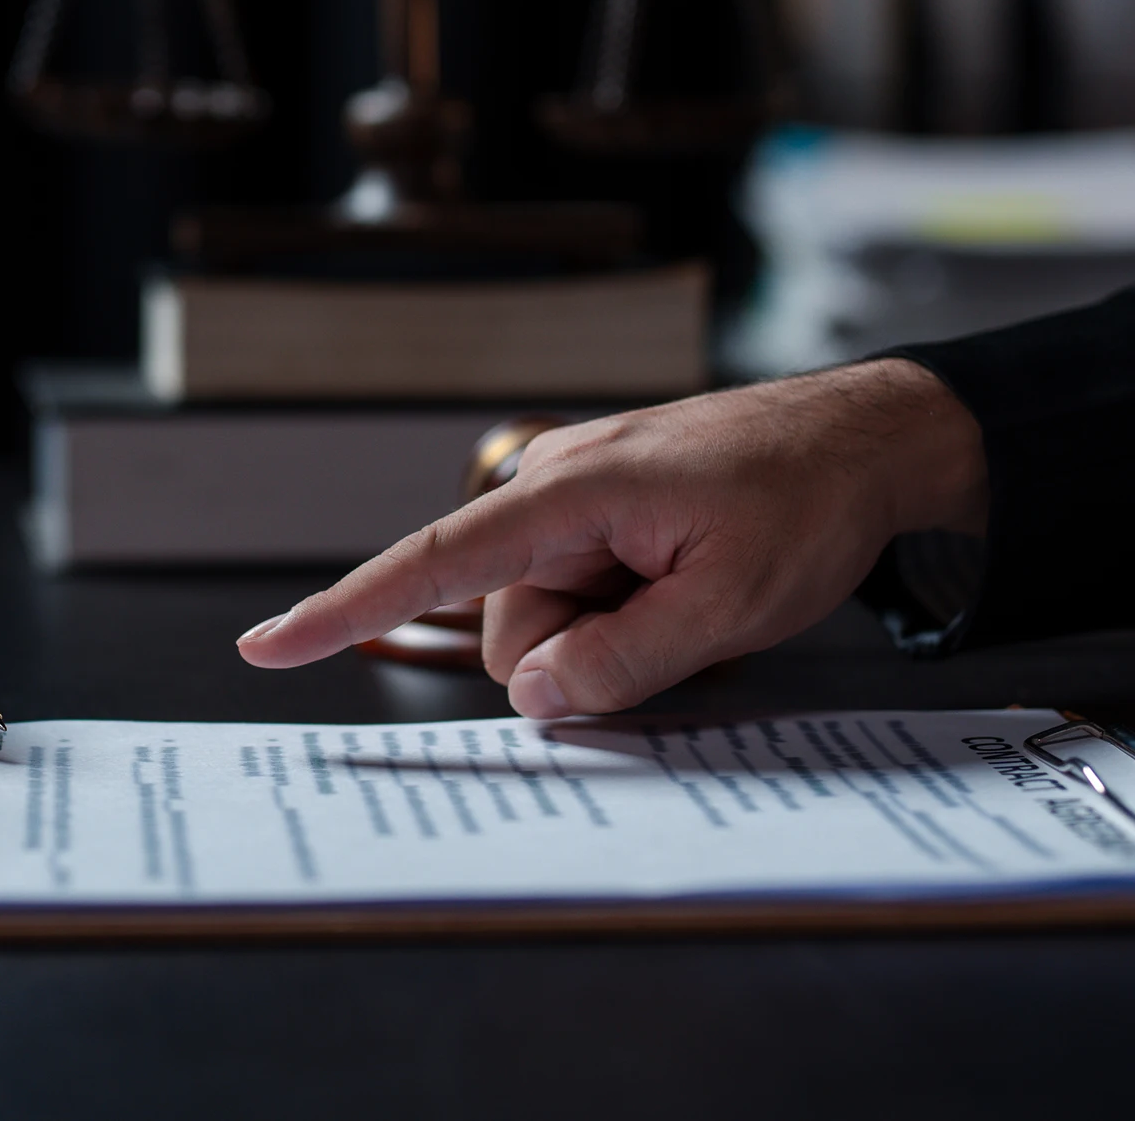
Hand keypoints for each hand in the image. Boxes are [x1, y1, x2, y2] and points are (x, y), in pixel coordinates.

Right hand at [235, 358, 988, 716]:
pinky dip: (622, 614)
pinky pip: (575, 594)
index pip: (434, 564)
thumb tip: (532, 697)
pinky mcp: (597, 514)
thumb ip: (623, 660)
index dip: (344, 610)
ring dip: (611, 635)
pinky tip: (684, 588)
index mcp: (571, 493)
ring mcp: (574, 500)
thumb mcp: (731, 604)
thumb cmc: (807, 504)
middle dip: (578, 656)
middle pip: (507, 625)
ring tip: (697, 597)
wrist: (871, 437)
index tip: (264, 647)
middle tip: (684, 625)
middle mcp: (551, 486)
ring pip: (542, 622)